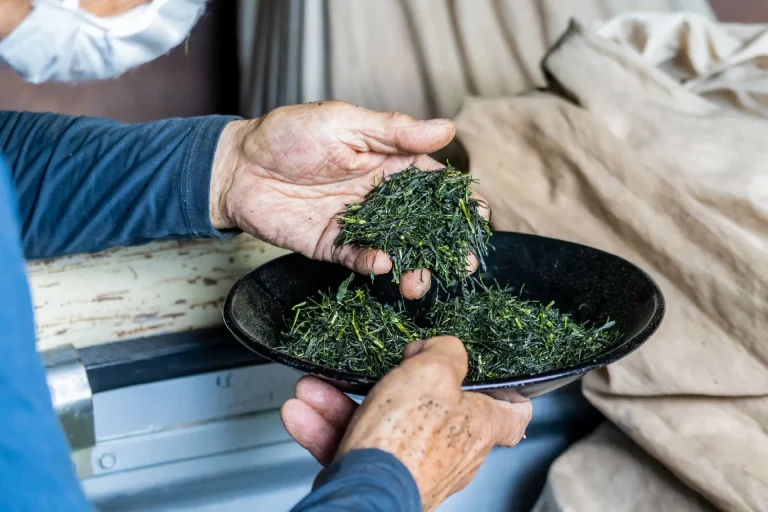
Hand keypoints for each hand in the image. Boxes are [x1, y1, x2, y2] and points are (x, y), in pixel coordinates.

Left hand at [210, 101, 487, 298]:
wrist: (238, 165)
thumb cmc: (289, 134)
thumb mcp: (345, 122)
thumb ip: (394, 131)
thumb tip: (446, 128)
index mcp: (390, 164)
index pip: (435, 186)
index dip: (461, 202)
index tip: (481, 219)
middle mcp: (379, 198)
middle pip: (423, 226)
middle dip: (445, 247)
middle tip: (464, 265)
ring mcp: (357, 224)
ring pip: (396, 250)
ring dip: (413, 267)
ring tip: (421, 281)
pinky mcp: (332, 245)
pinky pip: (357, 259)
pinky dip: (371, 264)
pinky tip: (381, 265)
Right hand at [280, 337, 531, 510]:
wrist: (365, 494)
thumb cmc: (407, 439)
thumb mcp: (433, 372)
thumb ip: (446, 351)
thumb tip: (439, 347)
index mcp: (477, 425)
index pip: (513, 412)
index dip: (505, 390)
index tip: (487, 374)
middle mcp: (450, 450)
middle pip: (426, 407)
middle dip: (387, 382)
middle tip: (375, 368)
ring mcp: (412, 465)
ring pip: (378, 423)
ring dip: (341, 402)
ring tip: (315, 388)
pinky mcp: (379, 478)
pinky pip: (353, 446)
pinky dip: (326, 427)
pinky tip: (302, 412)